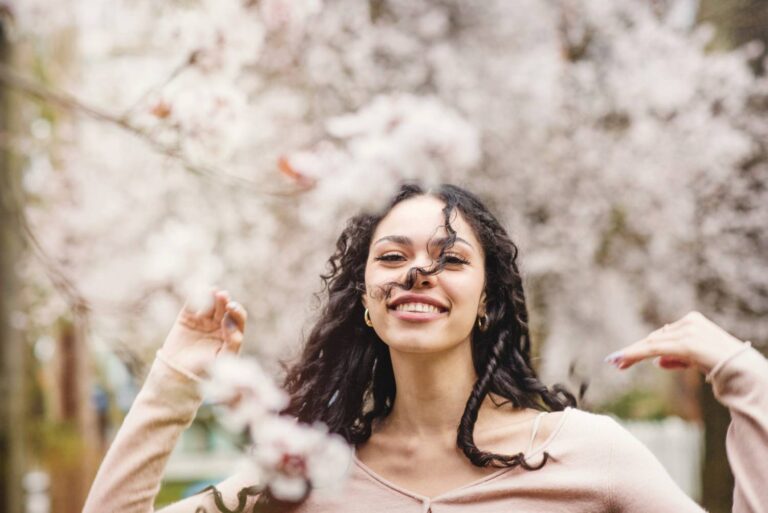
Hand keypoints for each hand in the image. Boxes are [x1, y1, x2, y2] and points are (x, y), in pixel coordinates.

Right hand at [159, 289, 247, 377]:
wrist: (176, 373)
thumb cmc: (203, 370)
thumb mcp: (222, 360)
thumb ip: (232, 344)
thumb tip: (230, 324)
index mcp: (231, 334)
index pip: (238, 320)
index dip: (236, 313)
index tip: (230, 310)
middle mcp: (219, 325)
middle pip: (225, 308)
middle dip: (225, 302)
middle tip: (223, 296)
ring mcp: (203, 320)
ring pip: (211, 304)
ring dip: (213, 296)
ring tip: (213, 291)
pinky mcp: (187, 317)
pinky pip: (192, 304)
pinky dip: (195, 297)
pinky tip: (198, 292)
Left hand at [604, 311, 746, 374]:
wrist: (744, 371)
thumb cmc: (723, 366)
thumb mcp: (696, 359)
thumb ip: (677, 357)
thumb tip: (657, 361)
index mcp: (693, 321)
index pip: (663, 335)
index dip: (643, 346)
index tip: (624, 355)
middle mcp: (689, 322)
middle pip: (654, 338)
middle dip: (634, 351)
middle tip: (614, 361)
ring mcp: (687, 332)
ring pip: (651, 344)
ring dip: (631, 354)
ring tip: (615, 362)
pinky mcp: (685, 344)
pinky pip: (654, 349)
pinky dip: (635, 354)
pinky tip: (621, 360)